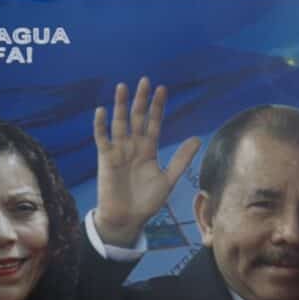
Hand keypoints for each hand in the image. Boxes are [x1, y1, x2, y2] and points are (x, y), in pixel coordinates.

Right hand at [92, 77, 200, 247]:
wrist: (128, 218)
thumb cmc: (147, 201)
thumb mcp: (168, 179)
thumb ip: (181, 159)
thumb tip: (197, 138)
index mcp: (149, 150)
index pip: (154, 123)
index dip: (158, 107)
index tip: (163, 89)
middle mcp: (133, 147)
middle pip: (137, 118)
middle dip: (141, 100)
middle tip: (145, 80)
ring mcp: (119, 151)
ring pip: (120, 123)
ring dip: (120, 106)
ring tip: (123, 87)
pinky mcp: (106, 159)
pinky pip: (102, 138)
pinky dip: (101, 125)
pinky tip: (102, 110)